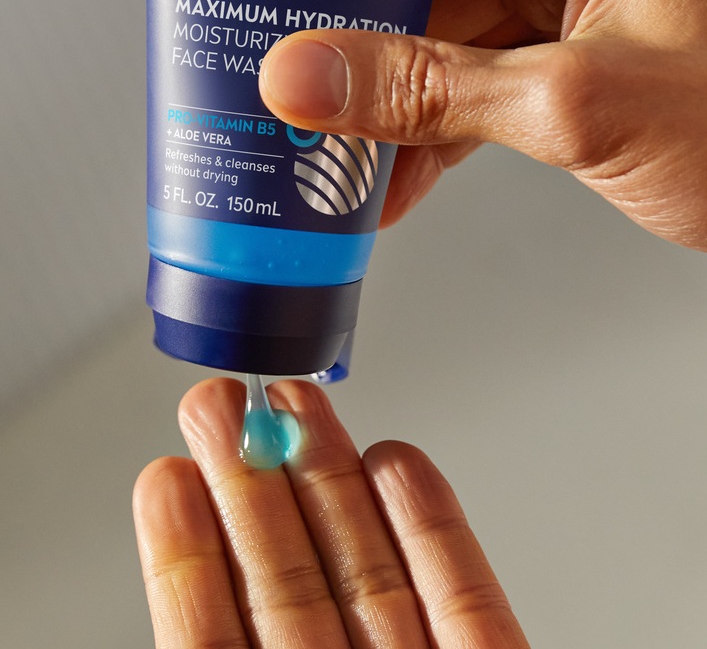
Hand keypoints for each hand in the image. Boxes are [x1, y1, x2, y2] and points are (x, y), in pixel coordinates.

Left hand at [133, 378, 528, 647]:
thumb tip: (163, 520)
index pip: (214, 635)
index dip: (191, 551)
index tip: (172, 471)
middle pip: (292, 581)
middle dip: (260, 482)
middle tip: (233, 403)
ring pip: (371, 574)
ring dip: (338, 479)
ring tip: (299, 406)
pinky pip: (464, 602)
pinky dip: (435, 530)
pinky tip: (399, 466)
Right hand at [258, 0, 706, 249]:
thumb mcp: (577, 105)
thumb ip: (433, 91)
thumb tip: (309, 76)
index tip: (286, 30)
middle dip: (370, 64)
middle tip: (299, 111)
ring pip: (452, 44)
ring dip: (401, 111)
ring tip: (339, 161)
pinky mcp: (577, 55)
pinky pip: (485, 83)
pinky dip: (443, 132)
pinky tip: (397, 177)